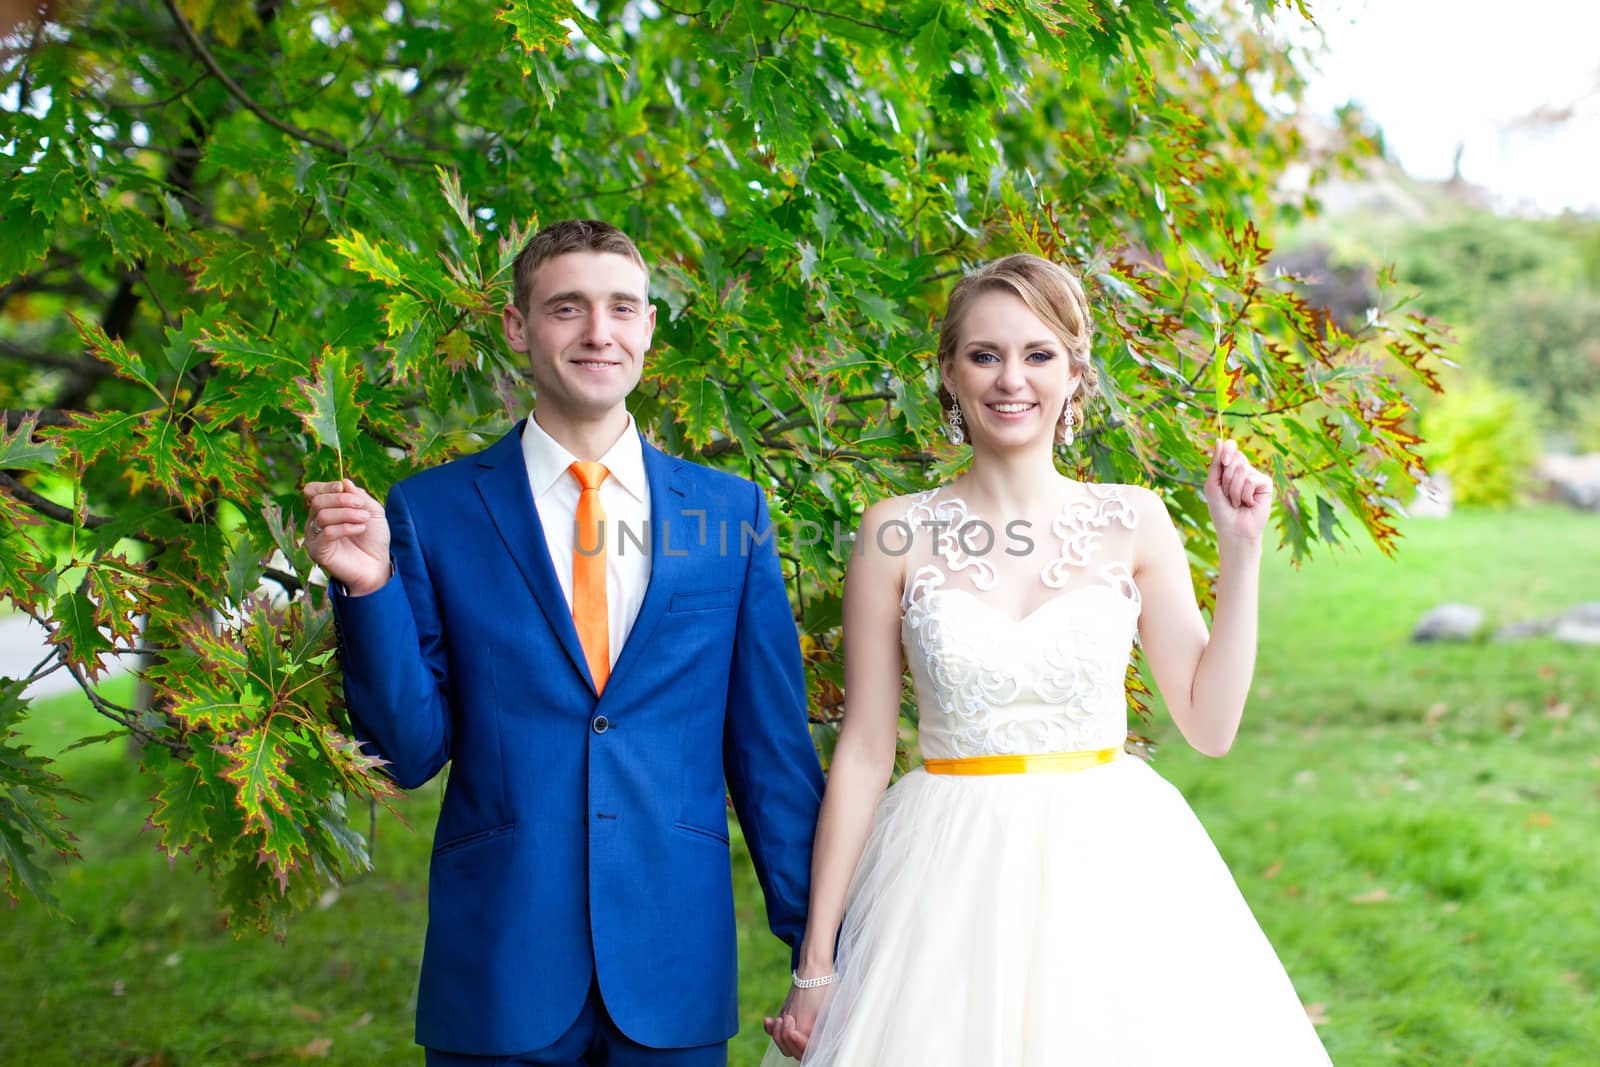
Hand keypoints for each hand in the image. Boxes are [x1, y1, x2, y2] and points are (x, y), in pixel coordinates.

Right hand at [302, 478, 390, 594]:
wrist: (378, 565)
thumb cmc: (373, 538)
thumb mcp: (373, 511)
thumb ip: (359, 496)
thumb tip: (344, 481)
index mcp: (326, 509)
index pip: (313, 491)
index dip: (326, 486)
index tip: (343, 487)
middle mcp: (316, 521)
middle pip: (317, 501)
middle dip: (341, 499)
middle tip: (361, 506)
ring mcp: (314, 536)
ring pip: (322, 515)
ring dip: (347, 513)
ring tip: (364, 519)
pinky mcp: (317, 551)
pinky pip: (327, 532)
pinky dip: (346, 527)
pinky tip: (360, 529)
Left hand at [763, 979, 828, 1060]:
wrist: (814, 974)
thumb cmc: (823, 990)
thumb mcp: (827, 1008)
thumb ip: (822, 1027)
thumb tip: (821, 1038)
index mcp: (820, 1038)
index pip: (807, 1051)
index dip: (800, 1045)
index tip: (794, 1032)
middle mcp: (808, 1038)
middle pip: (793, 1051)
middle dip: (787, 1036)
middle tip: (788, 1018)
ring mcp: (796, 1033)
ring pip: (782, 1045)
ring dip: (778, 1033)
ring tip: (783, 1018)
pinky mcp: (788, 1025)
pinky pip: (775, 1033)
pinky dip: (770, 1028)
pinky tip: (768, 1020)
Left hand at [1203, 439, 1271, 545]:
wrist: (1233, 529)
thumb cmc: (1221, 510)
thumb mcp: (1212, 484)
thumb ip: (1216, 463)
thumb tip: (1220, 439)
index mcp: (1230, 468)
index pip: (1231, 447)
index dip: (1228, 450)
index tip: (1224, 462)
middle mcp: (1244, 470)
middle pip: (1235, 459)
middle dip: (1227, 479)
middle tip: (1227, 495)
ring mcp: (1255, 476)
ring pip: (1243, 471)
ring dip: (1234, 490)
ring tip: (1237, 502)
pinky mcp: (1266, 484)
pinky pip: (1252, 480)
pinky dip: (1245, 494)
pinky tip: (1248, 504)